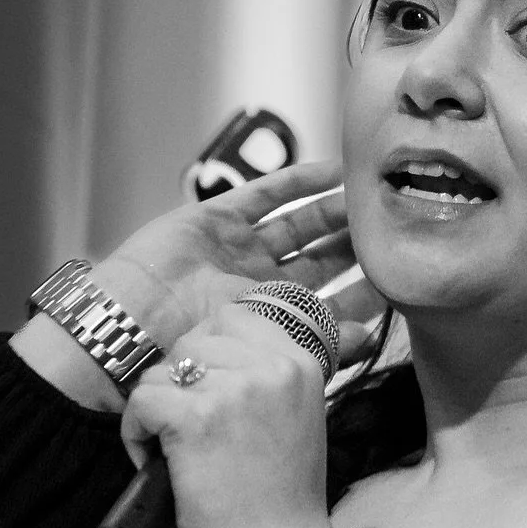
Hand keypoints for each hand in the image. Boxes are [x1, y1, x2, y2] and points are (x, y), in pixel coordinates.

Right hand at [97, 160, 385, 365]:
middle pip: (320, 261)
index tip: (400, 281)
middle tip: (393, 231)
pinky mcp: (216, 218)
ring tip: (372, 198)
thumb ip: (317, 344)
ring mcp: (237, 250)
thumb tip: (372, 339)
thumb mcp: (260, 352)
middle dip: (356, 248)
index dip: (361, 294)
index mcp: (266, 324)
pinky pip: (265, 194)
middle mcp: (256, 286)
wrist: (126, 332)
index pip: (327, 305)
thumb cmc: (186, 355)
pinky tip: (334, 172)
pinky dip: (300, 181)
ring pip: (299, 225)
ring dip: (335, 212)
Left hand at [123, 303, 348, 527]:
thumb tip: (214, 350)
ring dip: (157, 409)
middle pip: (192, 340)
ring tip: (172, 450)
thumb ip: (266, 378)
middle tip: (187, 428)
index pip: (232, 317)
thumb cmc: (284, 499)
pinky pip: (142, 400)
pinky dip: (136, 433)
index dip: (206, 352)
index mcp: (299, 362)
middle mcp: (270, 367)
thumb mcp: (298, 417)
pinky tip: (155, 461)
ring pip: (162, 370)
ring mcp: (233, 390)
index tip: (206, 393)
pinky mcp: (195, 418)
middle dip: (179, 382)